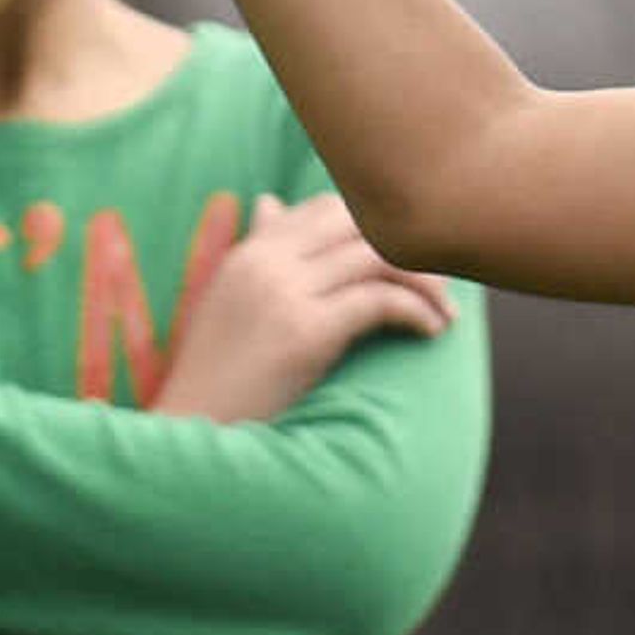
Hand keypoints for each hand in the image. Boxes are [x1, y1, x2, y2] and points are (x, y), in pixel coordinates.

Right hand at [147, 194, 454, 424]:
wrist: (192, 435)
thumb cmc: (215, 380)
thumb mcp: (226, 301)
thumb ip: (256, 252)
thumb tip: (270, 200)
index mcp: (248, 253)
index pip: (326, 208)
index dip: (375, 229)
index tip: (403, 264)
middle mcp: (265, 262)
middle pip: (359, 221)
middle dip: (408, 246)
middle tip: (438, 283)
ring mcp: (283, 293)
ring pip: (377, 256)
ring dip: (424, 281)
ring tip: (442, 312)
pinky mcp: (304, 332)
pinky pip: (380, 300)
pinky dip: (417, 312)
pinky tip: (430, 332)